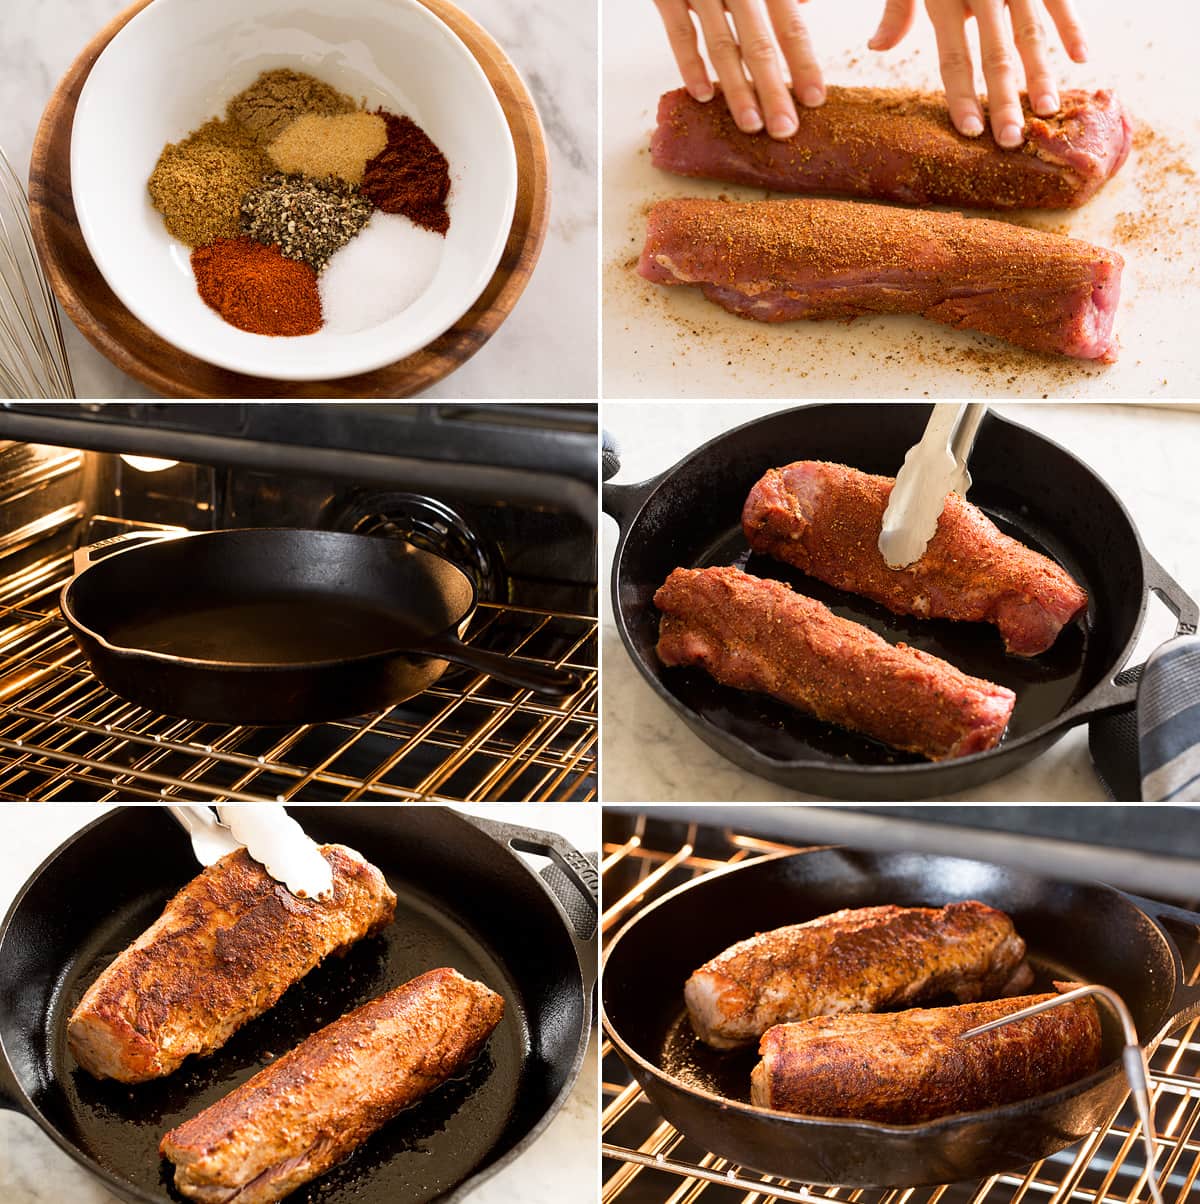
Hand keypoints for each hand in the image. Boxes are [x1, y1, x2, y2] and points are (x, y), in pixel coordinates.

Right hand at [653, 0, 825, 139]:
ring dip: (737, 89)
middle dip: (774, 91)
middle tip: (785, 130)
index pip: (791, 23)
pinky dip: (689, 65)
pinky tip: (703, 95)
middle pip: (760, 43)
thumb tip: (804, 8)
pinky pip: (679, 32)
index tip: (815, 99)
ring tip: (751, 125)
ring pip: (722, 44)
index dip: (804, 63)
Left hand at [868, 0, 1088, 145]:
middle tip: (1010, 142)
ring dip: (1040, 73)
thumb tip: (875, 49)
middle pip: (993, 54)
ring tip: (1047, 111)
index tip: (970, 131)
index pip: (952, 59)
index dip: (961, 96)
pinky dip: (1072, 25)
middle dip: (1003, 100)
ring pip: (1030, 30)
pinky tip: (1081, 58)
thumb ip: (897, 8)